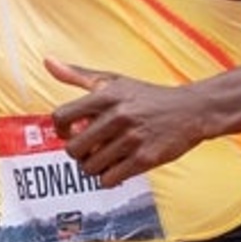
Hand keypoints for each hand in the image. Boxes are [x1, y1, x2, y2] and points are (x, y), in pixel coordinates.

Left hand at [45, 57, 201, 184]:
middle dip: (78, 153)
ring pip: (90, 167)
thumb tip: (48, 62)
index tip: (70, 132)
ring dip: (94, 167)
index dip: (60, 130)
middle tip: (90, 149)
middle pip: (73, 149)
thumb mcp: (113, 80)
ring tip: (106, 157)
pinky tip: (118, 167)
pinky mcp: (145, 159)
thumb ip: (78, 75)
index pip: (60, 117)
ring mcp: (131, 138)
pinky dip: (109, 177)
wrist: (192, 110)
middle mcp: (117, 116)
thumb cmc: (147, 96)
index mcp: (106, 95)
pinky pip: (109, 179)